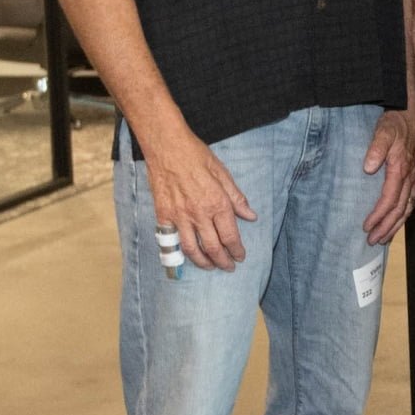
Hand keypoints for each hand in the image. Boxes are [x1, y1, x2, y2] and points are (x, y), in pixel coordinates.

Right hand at [142, 130, 257, 270]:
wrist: (166, 147)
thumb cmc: (196, 156)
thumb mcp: (223, 174)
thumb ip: (237, 199)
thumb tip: (251, 216)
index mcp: (218, 204)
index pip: (230, 236)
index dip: (237, 250)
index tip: (240, 257)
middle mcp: (199, 214)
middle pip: (213, 247)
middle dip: (223, 261)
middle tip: (229, 267)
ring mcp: (179, 216)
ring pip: (192, 249)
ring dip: (203, 262)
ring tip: (210, 266)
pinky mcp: (163, 215)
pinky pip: (171, 240)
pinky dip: (179, 251)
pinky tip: (186, 255)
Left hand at [361, 110, 414, 244]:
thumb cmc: (398, 122)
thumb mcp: (384, 130)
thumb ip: (376, 148)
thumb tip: (368, 167)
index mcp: (401, 170)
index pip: (390, 199)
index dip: (379, 216)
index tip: (366, 227)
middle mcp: (410, 177)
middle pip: (400, 209)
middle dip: (387, 227)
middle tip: (373, 241)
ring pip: (408, 208)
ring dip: (396, 225)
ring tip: (384, 238)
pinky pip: (412, 200)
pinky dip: (405, 214)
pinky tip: (399, 220)